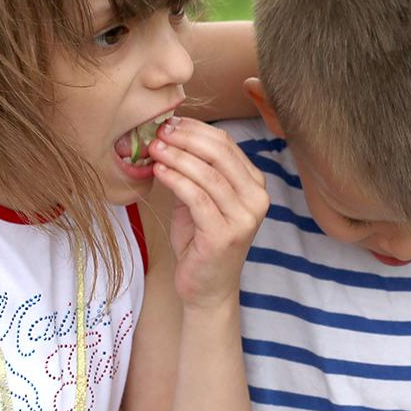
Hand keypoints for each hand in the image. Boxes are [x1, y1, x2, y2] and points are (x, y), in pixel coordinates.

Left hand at [145, 117, 270, 308]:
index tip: (169, 123)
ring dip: (176, 156)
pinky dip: (175, 179)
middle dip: (185, 138)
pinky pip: (197, 197)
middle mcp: (256, 200)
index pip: (227, 145)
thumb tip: (170, 135)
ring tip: (153, 148)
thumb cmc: (200, 242)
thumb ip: (195, 172)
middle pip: (219, 154)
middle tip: (158, 132)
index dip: (195, 129)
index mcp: (255, 186)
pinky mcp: (224, 235)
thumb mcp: (201, 200)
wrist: (207, 288)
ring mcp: (244, 218)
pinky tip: (159, 171)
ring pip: (207, 174)